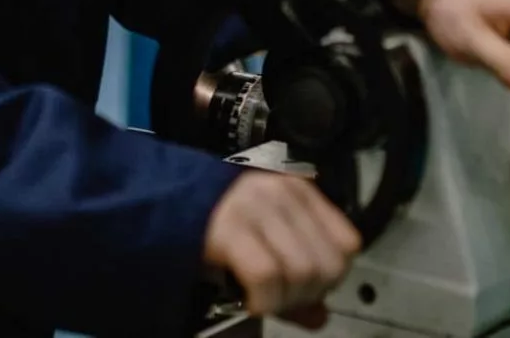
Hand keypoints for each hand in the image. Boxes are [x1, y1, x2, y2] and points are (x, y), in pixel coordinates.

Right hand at [202, 170, 362, 326]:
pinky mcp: (229, 228)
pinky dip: (265, 300)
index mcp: (299, 192)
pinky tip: (251, 301)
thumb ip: (296, 280)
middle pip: (328, 264)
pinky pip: (267, 275)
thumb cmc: (216, 228)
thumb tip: (322, 317)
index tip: (306, 289)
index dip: (332, 278)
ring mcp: (255, 209)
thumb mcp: (264, 245)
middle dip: (309, 295)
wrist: (162, 207)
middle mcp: (282, 195)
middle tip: (281, 299)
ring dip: (286, 300)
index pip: (347, 244)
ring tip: (264, 300)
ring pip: (302, 271)